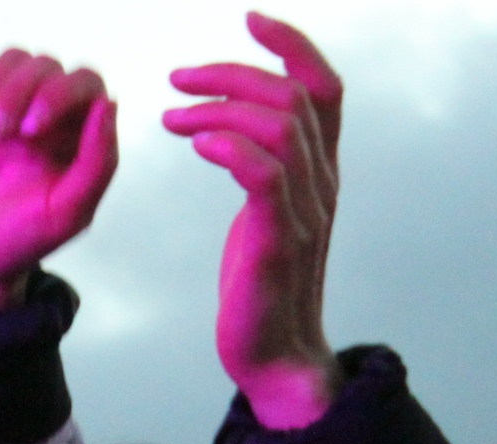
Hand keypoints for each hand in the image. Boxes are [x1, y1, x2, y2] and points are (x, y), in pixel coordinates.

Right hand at [0, 51, 118, 329]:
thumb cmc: (18, 243)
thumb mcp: (68, 213)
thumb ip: (99, 162)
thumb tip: (109, 104)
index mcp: (78, 137)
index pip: (85, 82)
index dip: (59, 92)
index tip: (30, 130)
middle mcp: (47, 116)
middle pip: (44, 65)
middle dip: (16, 92)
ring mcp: (7, 110)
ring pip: (10, 60)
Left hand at [165, 12, 345, 428]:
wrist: (274, 358)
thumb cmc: (262, 287)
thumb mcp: (265, 213)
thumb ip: (264, 167)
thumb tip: (230, 128)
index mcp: (321, 171)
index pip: (324, 86)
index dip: (292, 44)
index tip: (248, 20)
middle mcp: (322, 183)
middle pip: (291, 96)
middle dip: (232, 73)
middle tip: (177, 79)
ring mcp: (303, 211)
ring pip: (277, 127)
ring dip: (218, 109)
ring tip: (172, 117)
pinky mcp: (277, 242)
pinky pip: (264, 175)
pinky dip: (230, 147)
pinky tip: (195, 144)